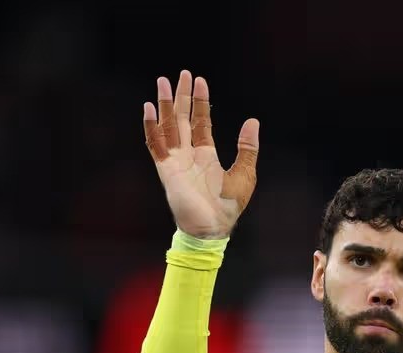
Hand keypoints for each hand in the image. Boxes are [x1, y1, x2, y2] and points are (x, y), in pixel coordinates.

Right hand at [143, 70, 259, 238]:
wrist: (213, 228)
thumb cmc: (228, 207)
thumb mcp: (245, 174)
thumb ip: (247, 148)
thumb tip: (253, 121)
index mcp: (206, 154)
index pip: (200, 122)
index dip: (200, 102)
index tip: (200, 81)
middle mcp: (189, 154)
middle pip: (182, 118)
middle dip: (181, 96)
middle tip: (181, 74)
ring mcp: (176, 160)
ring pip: (168, 126)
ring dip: (165, 104)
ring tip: (162, 82)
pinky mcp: (167, 170)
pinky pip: (156, 144)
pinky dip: (152, 127)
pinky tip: (149, 109)